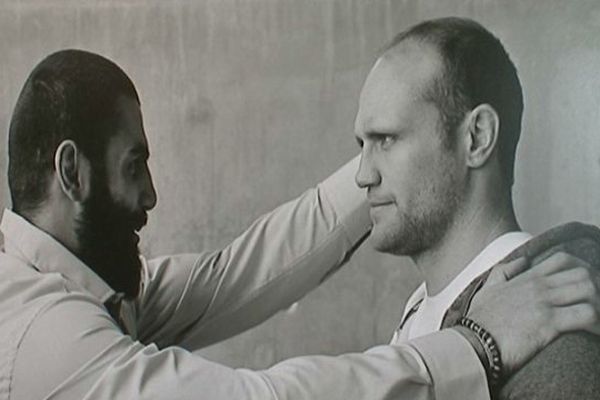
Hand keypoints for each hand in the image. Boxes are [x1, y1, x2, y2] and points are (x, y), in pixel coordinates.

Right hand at [467, 252, 599, 374]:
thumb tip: (522, 261)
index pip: (564, 260)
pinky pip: (587, 316)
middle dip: (596, 287)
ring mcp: (545, 303)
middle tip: (595, 304)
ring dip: (598, 304)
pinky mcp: (549, 324)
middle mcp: (539, 287)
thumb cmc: (480, 320)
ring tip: (596, 320)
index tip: (588, 283)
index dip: (583, 268)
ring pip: (589, 291)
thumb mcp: (488, 288)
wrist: (474, 342)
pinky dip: (597, 325)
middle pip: (583, 274)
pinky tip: (594, 334)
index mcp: (527, 278)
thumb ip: (504, 271)